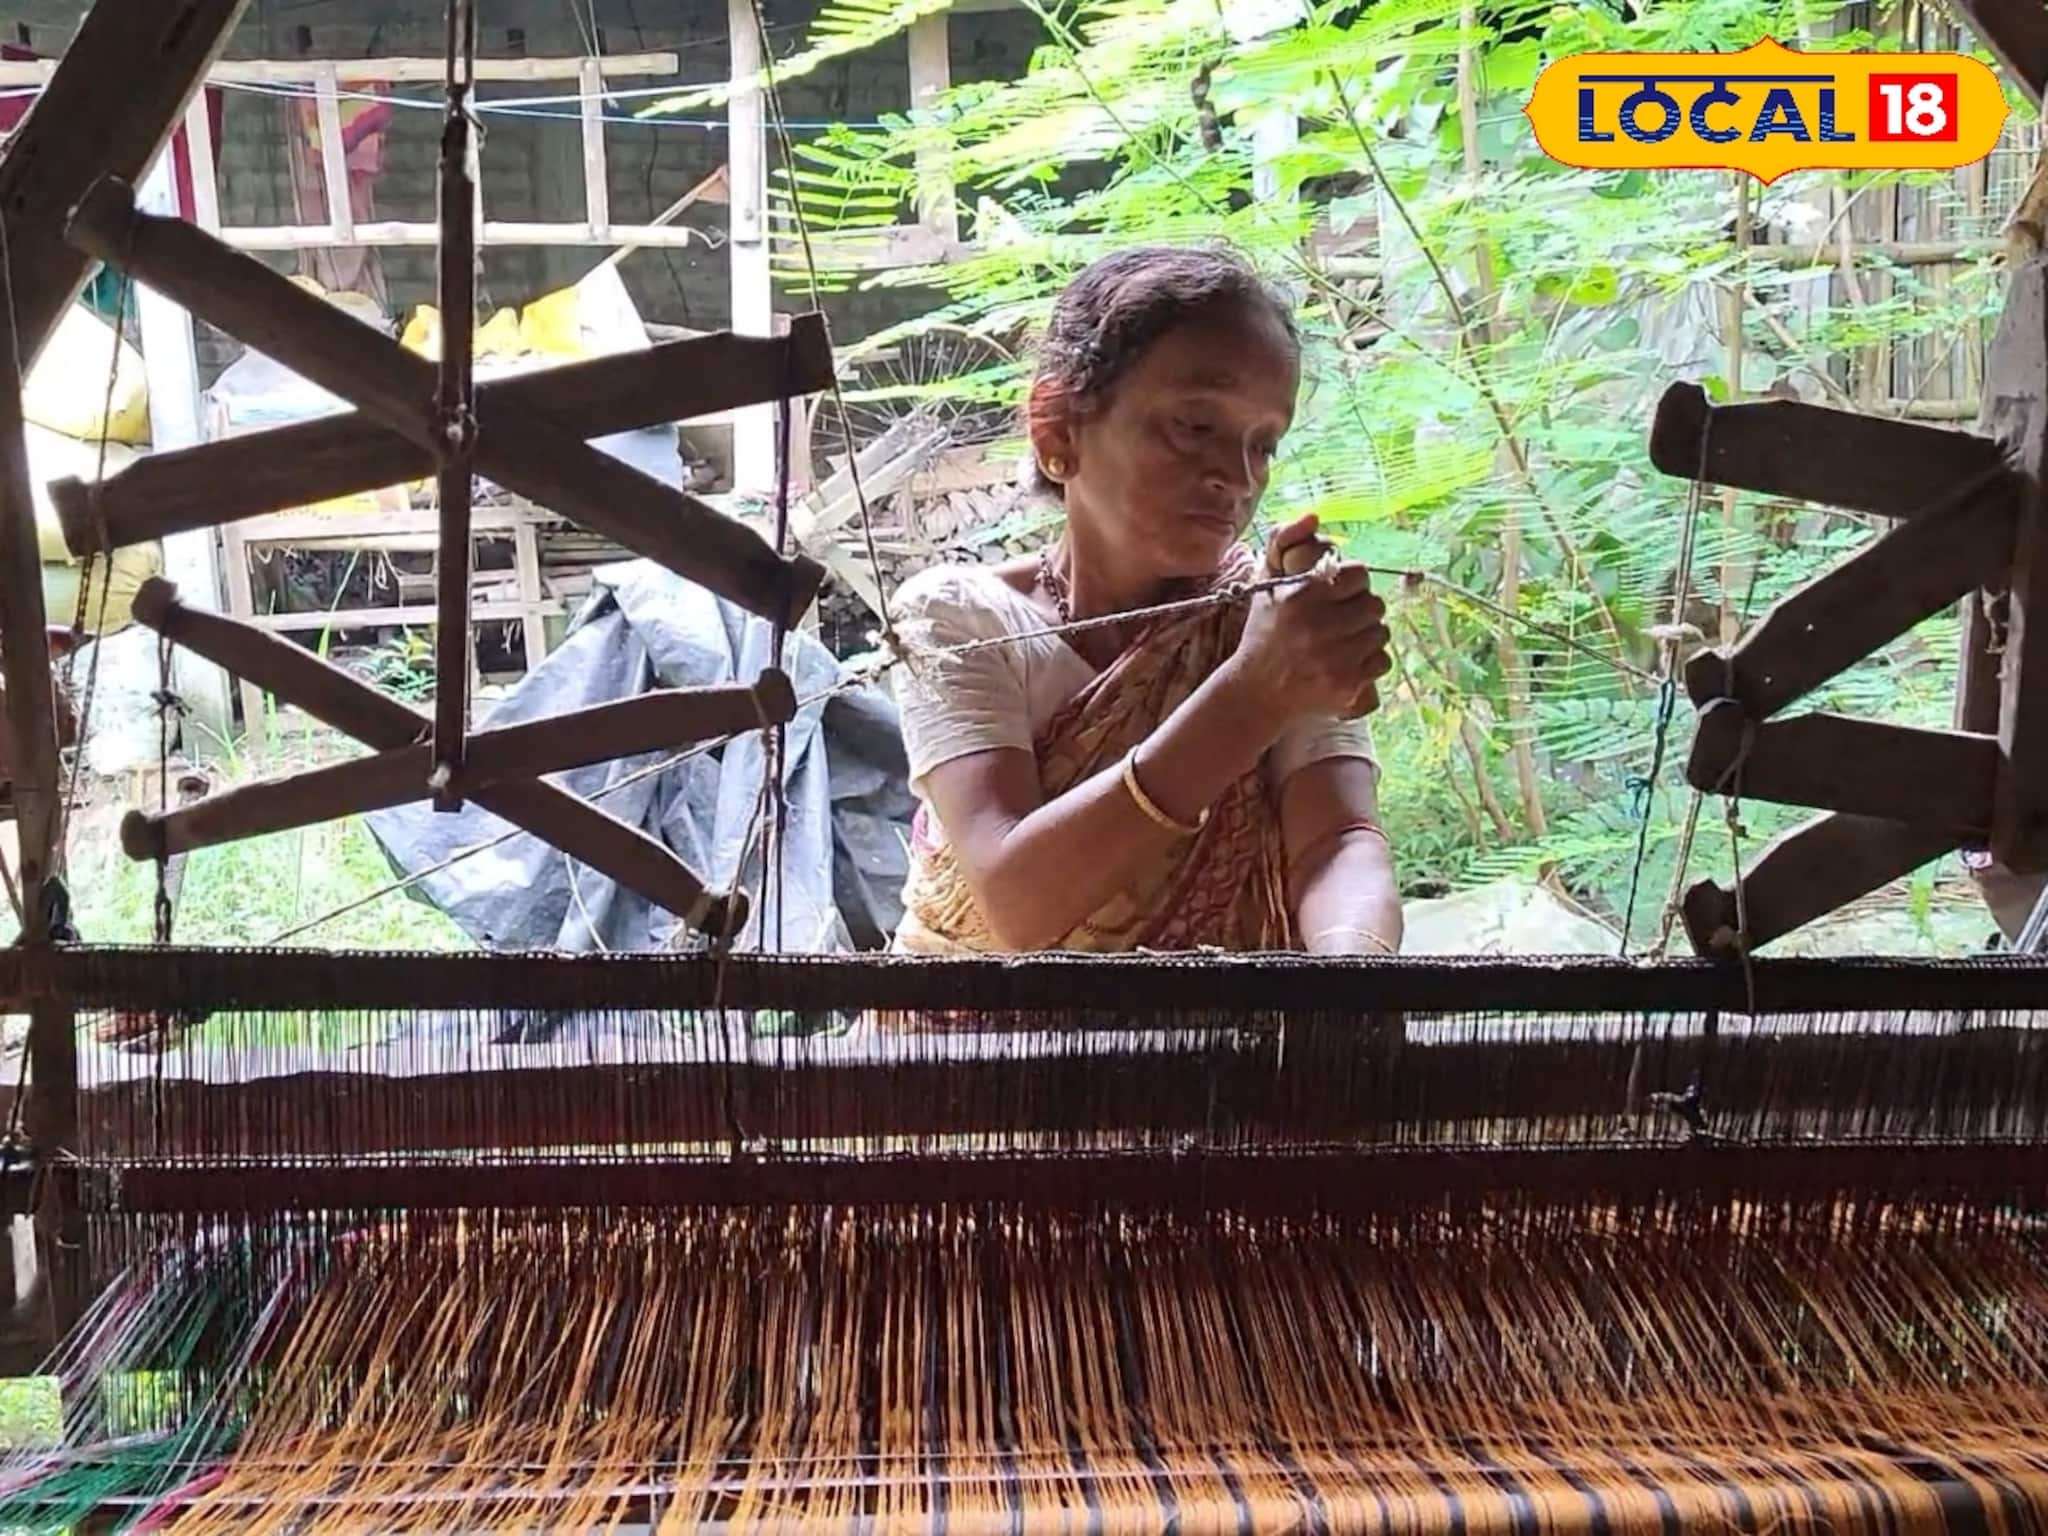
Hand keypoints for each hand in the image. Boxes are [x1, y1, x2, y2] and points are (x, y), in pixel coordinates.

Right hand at [1228, 513, 1391, 726]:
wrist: (1255, 694)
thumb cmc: (1264, 634)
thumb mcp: (1266, 585)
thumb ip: (1284, 542)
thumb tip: (1314, 515)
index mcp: (1301, 595)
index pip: (1358, 574)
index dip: (1352, 585)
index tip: (1339, 596)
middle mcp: (1318, 625)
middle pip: (1375, 605)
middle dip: (1361, 612)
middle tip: (1342, 622)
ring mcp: (1334, 657)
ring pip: (1380, 633)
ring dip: (1366, 637)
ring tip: (1343, 644)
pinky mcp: (1346, 684)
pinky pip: (1381, 661)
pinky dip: (1368, 663)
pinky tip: (1346, 664)